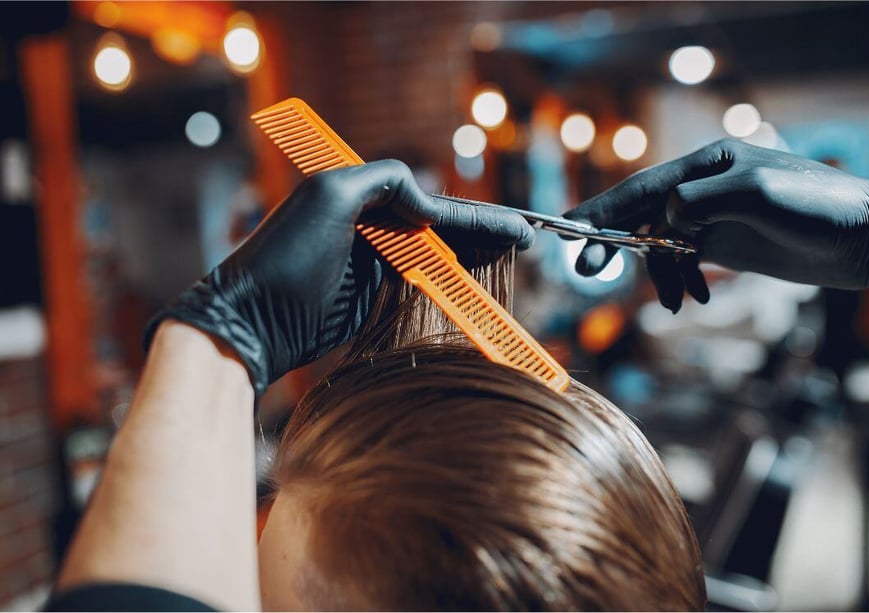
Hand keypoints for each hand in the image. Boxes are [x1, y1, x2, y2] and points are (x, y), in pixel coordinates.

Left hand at [144, 160, 534, 394]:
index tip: (513, 229)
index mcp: (359, 196)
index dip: (474, 215)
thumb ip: (383, 181)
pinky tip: (474, 280)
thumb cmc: (283, 256)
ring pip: (432, 254)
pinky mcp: (367, 297)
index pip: (429, 201)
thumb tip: (426, 204)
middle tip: (525, 239)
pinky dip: (447, 281)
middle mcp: (367, 225)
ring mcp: (369, 263)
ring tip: (511, 254)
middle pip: (437, 227)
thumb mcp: (328, 195)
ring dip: (472, 255)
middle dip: (482, 232)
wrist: (250, 321)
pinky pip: (417, 283)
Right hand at [565, 138, 868, 311]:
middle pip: (642, 215)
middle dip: (613, 243)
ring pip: (661, 245)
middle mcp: (703, 187)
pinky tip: (694, 299)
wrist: (865, 239)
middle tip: (587, 271)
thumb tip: (664, 218)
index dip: (601, 209)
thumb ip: (698, 200)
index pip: (642, 188)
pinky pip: (684, 261)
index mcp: (707, 165)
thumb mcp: (755, 193)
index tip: (566, 229)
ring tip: (675, 304)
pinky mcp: (725, 242)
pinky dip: (682, 281)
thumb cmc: (817, 206)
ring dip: (658, 276)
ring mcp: (713, 216)